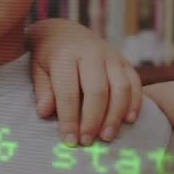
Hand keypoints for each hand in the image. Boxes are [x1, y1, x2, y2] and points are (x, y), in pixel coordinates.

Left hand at [26, 19, 142, 145]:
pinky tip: (129, 121)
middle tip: (88, 141)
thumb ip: (43, 90)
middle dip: (93, 120)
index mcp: (65, 55)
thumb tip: (44, 112)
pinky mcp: (124, 60)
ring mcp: (111, 56)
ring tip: (107, 137)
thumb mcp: (37, 69)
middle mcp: (91, 53)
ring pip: (120, 87)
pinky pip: (135, 82)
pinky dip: (135, 102)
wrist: (64, 31)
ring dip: (115, 115)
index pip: (68, 92)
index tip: (69, 140)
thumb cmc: (48, 57)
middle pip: (97, 91)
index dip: (69, 119)